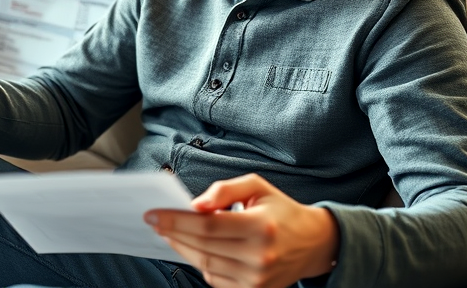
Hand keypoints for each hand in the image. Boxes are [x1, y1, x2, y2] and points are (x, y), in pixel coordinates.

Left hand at [145, 174, 338, 287]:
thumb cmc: (281, 211)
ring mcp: (256, 279)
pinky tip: (196, 248)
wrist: (314, 244)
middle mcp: (260, 257)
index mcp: (261, 227)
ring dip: (183, 248)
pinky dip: (202, 262)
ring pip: (205, 264)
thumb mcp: (258, 187)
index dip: (176, 221)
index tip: (153, 214)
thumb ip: (225, 190)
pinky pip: (215, 278)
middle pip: (202, 247)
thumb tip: (196, 204)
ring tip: (170, 233)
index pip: (207, 227)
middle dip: (173, 233)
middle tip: (154, 221)